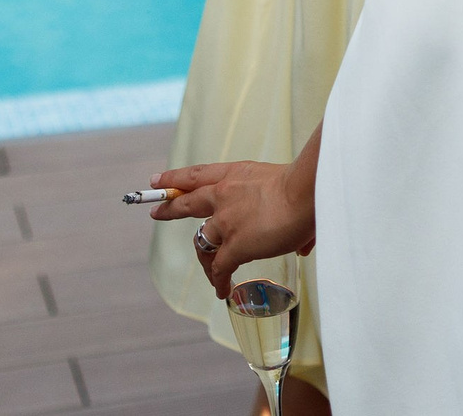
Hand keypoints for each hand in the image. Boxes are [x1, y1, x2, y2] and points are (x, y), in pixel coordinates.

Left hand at [149, 160, 315, 295]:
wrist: (307, 192)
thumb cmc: (307, 185)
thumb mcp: (287, 187)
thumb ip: (290, 214)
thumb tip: (304, 245)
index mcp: (235, 174)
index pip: (197, 175)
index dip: (175, 178)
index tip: (158, 180)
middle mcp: (224, 194)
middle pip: (187, 202)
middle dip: (169, 208)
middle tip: (155, 211)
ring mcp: (226, 221)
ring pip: (203, 241)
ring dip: (204, 256)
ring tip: (207, 270)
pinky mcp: (234, 245)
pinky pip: (220, 267)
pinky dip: (219, 280)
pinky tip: (222, 290)